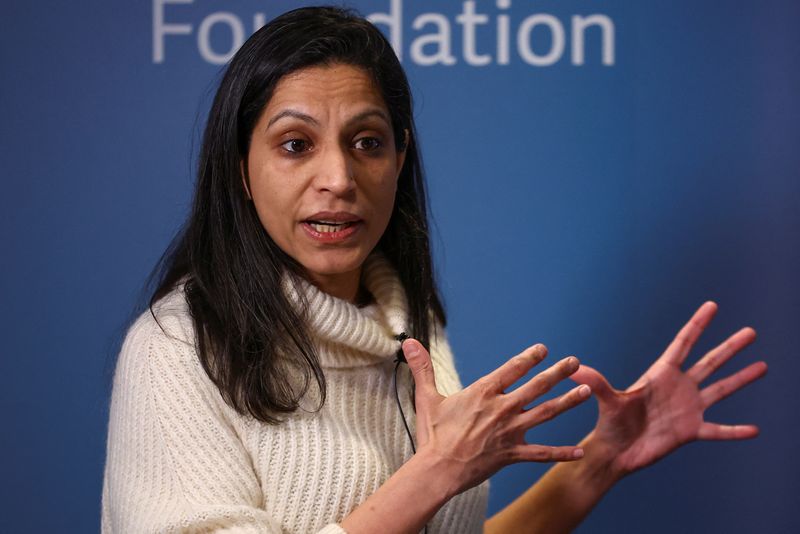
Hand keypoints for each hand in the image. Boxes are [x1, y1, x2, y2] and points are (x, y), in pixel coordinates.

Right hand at [401, 339, 591, 495]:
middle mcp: (502, 409)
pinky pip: (542, 454)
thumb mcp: (427, 397)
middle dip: (558, 373)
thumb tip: (410, 343)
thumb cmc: (433, 434)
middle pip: (536, 387)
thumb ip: (423, 368)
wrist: (438, 469)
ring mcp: (510, 432)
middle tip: (575, 362)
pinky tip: (580, 451)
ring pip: (546, 413)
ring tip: (586, 392)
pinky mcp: (513, 454)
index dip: (529, 358)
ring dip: (568, 402)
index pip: (512, 369)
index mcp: (483, 392)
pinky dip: (561, 453)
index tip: (544, 349)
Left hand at [571, 301, 766, 476]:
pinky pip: (719, 430)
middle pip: (709, 362)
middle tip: (751, 331)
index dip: (697, 324)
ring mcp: (687, 408)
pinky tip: (755, 430)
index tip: (712, 305)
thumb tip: (575, 366)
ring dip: (741, 378)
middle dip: (729, 347)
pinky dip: (735, 431)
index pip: (683, 343)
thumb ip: (596, 382)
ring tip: (763, 365)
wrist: (615, 452)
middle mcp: (678, 387)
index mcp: (660, 375)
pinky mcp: (691, 431)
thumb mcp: (606, 400)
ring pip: (720, 389)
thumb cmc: (609, 424)